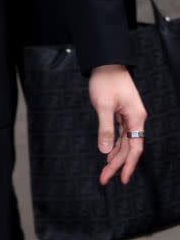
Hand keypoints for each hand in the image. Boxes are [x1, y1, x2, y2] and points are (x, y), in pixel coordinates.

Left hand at [88, 64, 146, 184]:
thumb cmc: (106, 80)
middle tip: (105, 178)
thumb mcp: (103, 105)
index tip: (121, 179)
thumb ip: (105, 128)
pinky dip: (115, 143)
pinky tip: (108, 151)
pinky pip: (121, 133)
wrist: (106, 61)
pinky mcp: (122, 111)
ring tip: (105, 169)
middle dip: (117, 164)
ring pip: (125, 141)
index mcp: (136, 118)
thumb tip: (104, 150)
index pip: (134, 148)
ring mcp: (129, 115)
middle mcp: (136, 118)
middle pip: (129, 147)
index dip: (127, 165)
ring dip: (115, 155)